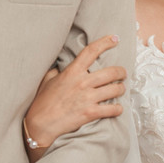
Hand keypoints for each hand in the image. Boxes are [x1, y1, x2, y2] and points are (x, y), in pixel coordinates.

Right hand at [23, 35, 125, 159]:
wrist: (41, 124)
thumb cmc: (42, 102)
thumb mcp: (48, 80)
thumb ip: (58, 71)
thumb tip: (62, 66)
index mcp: (72, 72)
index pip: (91, 51)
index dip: (105, 43)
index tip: (115, 39)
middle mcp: (83, 82)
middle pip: (112, 72)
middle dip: (121, 72)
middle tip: (122, 73)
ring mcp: (88, 98)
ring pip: (116, 89)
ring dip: (121, 89)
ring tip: (120, 89)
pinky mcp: (91, 113)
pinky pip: (112, 109)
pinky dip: (118, 109)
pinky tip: (117, 108)